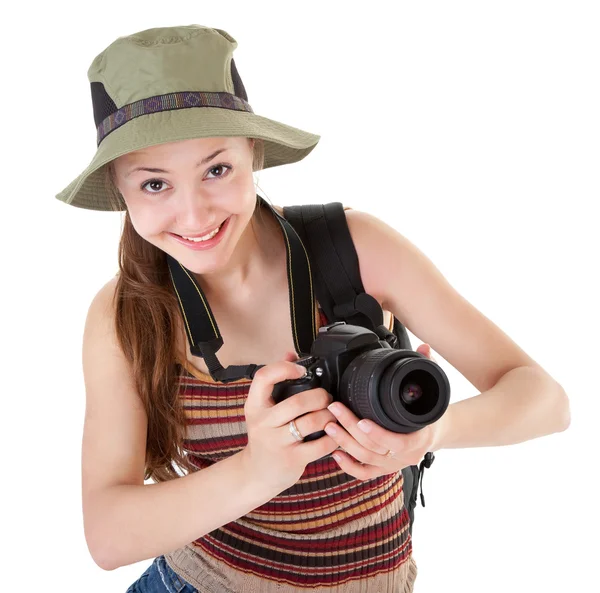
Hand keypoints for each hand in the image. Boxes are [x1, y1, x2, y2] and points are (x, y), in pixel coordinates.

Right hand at [241, 351, 338, 493]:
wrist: (256, 474)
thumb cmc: (265, 435)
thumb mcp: (263, 409)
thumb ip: (276, 381)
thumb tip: (290, 353)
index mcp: (254, 405)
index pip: (263, 377)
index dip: (285, 368)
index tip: (301, 370)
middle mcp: (262, 422)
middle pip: (297, 401)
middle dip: (320, 396)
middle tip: (327, 397)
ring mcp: (276, 442)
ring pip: (311, 422)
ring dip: (329, 415)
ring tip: (333, 413)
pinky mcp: (292, 460)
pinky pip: (320, 446)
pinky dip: (333, 437)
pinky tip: (335, 433)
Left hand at [324, 343, 442, 480]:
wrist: (437, 433)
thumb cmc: (432, 412)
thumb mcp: (434, 390)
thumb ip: (427, 367)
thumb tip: (424, 347)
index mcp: (419, 438)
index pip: (397, 442)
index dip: (378, 434)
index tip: (362, 421)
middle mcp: (405, 455)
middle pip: (374, 448)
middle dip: (350, 429)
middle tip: (334, 410)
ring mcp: (393, 464)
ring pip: (366, 459)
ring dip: (345, 444)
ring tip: (329, 426)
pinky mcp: (384, 468)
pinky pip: (365, 473)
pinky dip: (349, 467)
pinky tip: (335, 455)